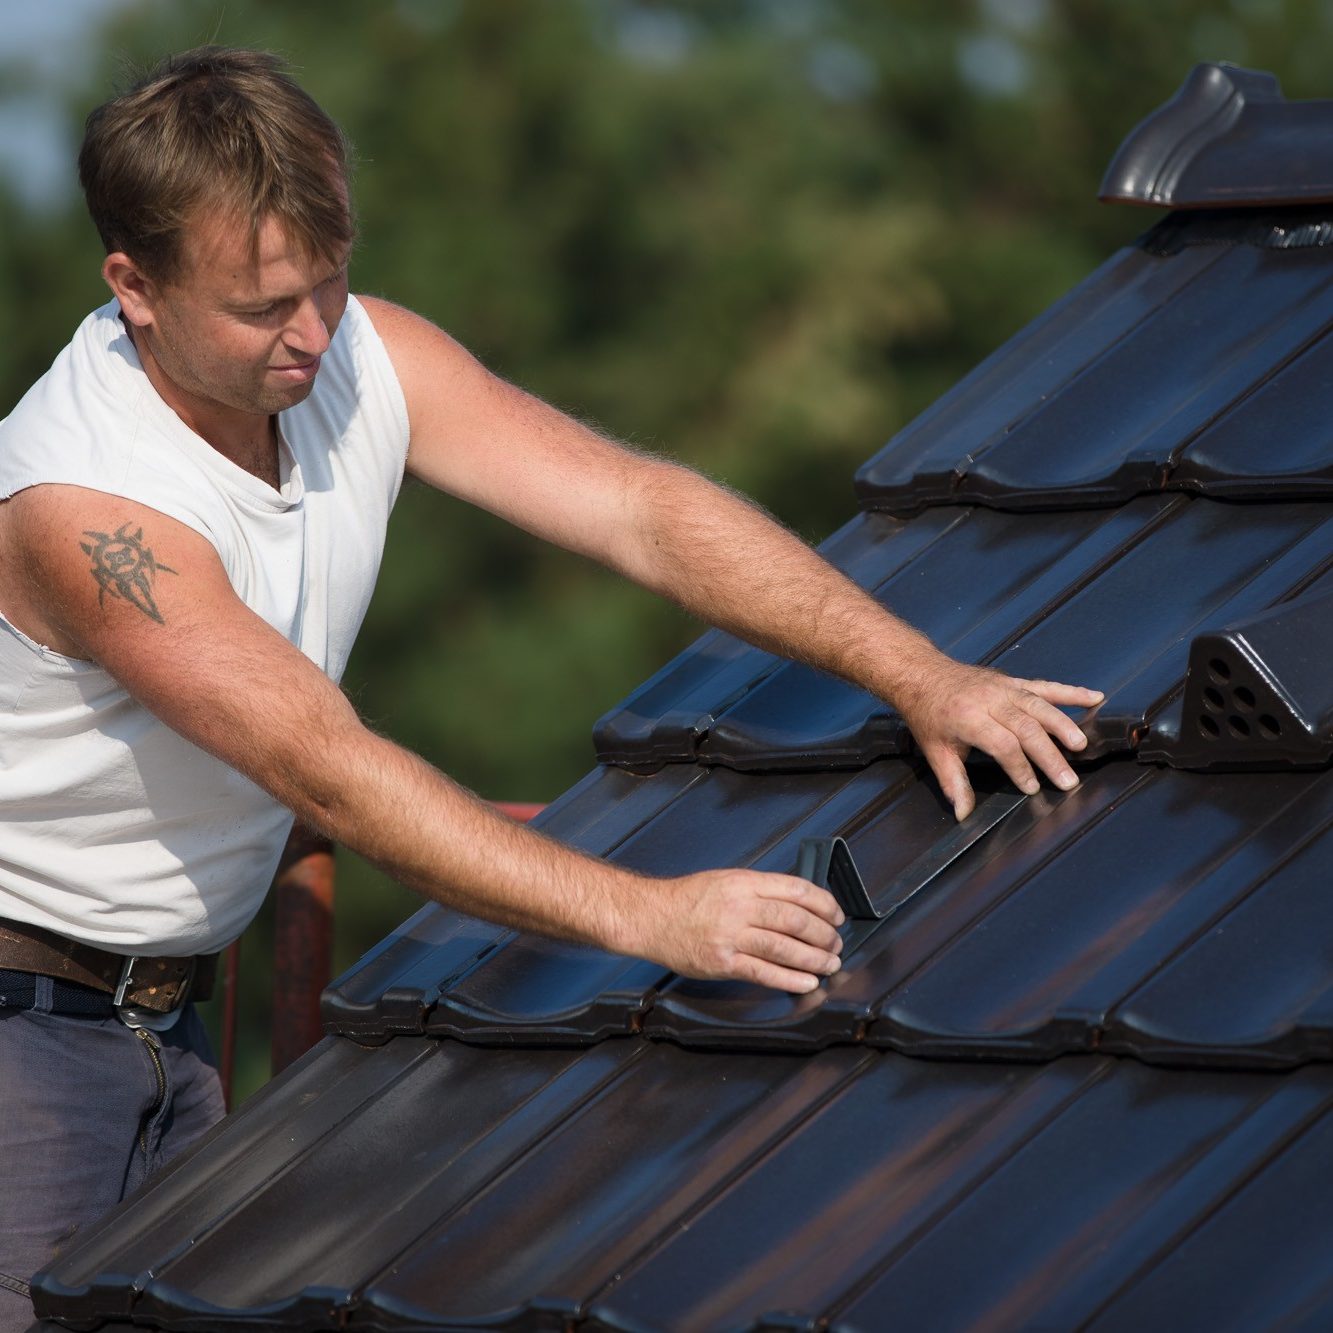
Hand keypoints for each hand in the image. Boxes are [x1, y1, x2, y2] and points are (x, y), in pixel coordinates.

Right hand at [642, 869, 844, 992]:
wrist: (652, 917)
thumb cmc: (689, 899)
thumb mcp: (727, 880)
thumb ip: (760, 890)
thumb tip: (800, 904)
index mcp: (744, 882)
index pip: (796, 890)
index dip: (824, 904)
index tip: (836, 915)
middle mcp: (739, 906)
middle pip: (795, 920)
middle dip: (823, 935)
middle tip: (836, 943)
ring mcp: (730, 935)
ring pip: (783, 948)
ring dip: (813, 959)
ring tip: (829, 964)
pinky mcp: (722, 962)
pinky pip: (763, 972)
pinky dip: (789, 979)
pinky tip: (806, 983)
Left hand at [896, 658, 1103, 820]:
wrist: (921, 674)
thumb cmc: (928, 714)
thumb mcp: (935, 751)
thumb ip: (953, 782)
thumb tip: (962, 814)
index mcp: (968, 718)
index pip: (1003, 744)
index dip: (1019, 767)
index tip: (1031, 788)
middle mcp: (990, 700)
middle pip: (1027, 728)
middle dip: (1049, 756)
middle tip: (1068, 780)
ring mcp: (1004, 688)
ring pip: (1040, 706)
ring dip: (1063, 725)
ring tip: (1081, 746)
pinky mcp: (1013, 681)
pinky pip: (1045, 686)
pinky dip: (1071, 691)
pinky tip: (1094, 697)